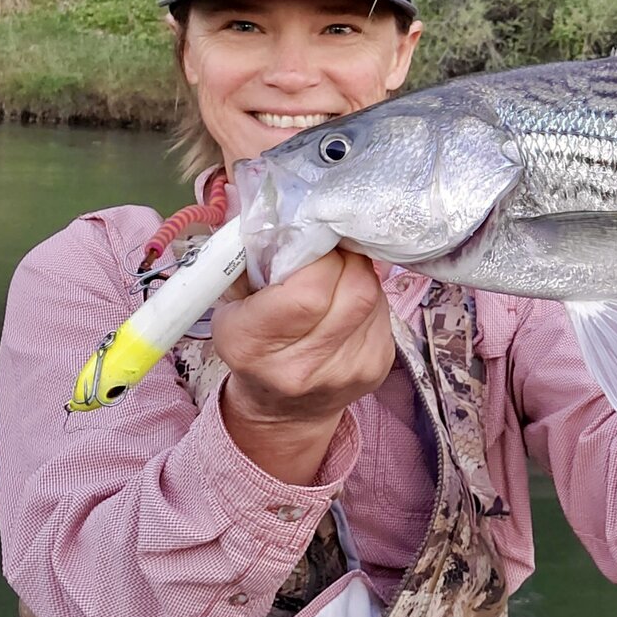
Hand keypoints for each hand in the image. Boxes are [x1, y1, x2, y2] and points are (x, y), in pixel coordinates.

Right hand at [211, 249, 394, 481]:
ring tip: (335, 273)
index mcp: (254, 346)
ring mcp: (347, 371)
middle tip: (328, 250)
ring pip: (373, 293)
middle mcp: (302, 366)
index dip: (318, 255)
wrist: (281, 409)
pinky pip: (384, 310)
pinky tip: (348, 299)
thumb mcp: (232, 301)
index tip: (310, 241)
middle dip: (344, 257)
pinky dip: (368, 293)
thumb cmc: (252, 343)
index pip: (309, 290)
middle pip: (353, 287)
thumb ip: (253, 256)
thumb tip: (285, 207)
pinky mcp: (377, 367)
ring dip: (358, 272)